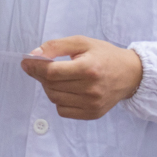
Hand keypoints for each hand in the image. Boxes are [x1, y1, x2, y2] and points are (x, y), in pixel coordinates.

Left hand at [20, 36, 142, 120]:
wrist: (130, 74)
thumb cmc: (105, 55)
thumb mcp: (82, 43)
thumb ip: (56, 46)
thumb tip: (34, 55)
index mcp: (88, 68)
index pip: (52, 72)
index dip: (35, 67)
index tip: (26, 62)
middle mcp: (91, 89)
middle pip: (51, 86)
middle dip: (41, 76)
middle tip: (44, 67)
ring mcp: (92, 104)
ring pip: (54, 99)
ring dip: (50, 87)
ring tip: (60, 77)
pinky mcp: (92, 114)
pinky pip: (62, 111)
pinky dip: (59, 100)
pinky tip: (69, 90)